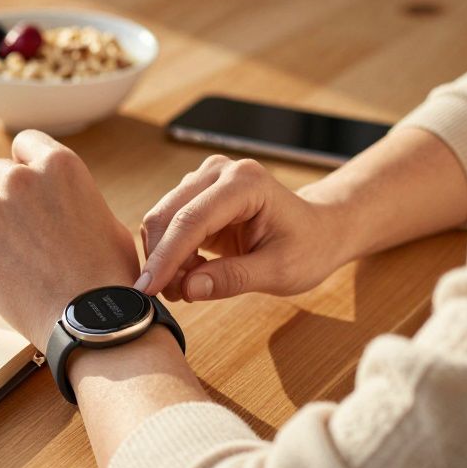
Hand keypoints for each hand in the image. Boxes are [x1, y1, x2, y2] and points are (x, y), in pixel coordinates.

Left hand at [0, 131, 139, 350]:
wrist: (90, 321)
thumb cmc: (107, 277)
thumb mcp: (104, 220)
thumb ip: (72, 198)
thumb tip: (56, 200)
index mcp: (60, 165)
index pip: (24, 143)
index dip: (22, 166)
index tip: (24, 188)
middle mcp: (23, 178)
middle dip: (1, 198)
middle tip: (17, 233)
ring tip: (5, 256)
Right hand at [138, 155, 347, 301]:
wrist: (318, 231)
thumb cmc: (308, 247)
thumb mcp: (279, 271)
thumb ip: (233, 279)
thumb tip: (189, 288)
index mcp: (245, 182)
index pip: (191, 219)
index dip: (166, 257)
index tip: (148, 289)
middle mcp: (219, 171)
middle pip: (168, 215)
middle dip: (162, 260)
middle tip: (174, 296)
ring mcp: (205, 179)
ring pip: (162, 219)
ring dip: (166, 258)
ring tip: (192, 285)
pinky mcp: (196, 194)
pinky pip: (168, 224)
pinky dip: (171, 253)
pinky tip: (195, 271)